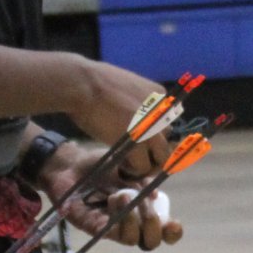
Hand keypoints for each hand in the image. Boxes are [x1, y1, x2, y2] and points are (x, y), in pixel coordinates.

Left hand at [38, 140, 183, 248]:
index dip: (172, 233)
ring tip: (122, 195)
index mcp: (144, 211)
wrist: (73, 164)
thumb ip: (144, 181)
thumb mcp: (129, 167)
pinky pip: (110, 232)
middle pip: (150, 242)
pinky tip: (113, 199)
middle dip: (154, 226)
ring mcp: (112, 227)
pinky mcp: (93, 227)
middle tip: (147, 206)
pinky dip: (116, 217)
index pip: (164, 232)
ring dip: (132, 218)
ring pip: (131, 239)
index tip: (175, 223)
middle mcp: (130, 223)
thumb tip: (156, 196)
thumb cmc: (102, 166)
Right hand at [70, 58, 172, 176]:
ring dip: (147, 165)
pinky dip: (133, 171)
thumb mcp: (126, 86)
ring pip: (162, 158)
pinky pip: (143, 166)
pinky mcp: (139, 143)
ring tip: (130, 165)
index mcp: (160, 95)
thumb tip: (131, 117)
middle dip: (156, 152)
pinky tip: (121, 166)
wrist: (83, 85)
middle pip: (169, 141)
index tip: (143, 140)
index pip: (168, 121)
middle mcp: (161, 113)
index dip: (156, 134)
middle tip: (139, 158)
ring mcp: (153, 129)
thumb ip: (136, 102)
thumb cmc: (94, 81)